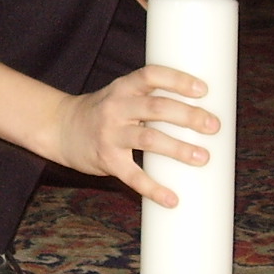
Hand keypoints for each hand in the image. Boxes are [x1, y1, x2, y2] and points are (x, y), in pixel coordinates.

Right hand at [54, 65, 218, 207]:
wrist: (60, 128)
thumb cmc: (102, 112)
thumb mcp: (120, 95)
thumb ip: (150, 97)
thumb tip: (200, 109)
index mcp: (124, 87)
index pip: (152, 75)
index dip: (178, 80)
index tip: (203, 89)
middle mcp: (116, 107)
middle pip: (156, 107)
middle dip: (188, 116)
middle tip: (213, 125)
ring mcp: (110, 134)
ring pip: (148, 139)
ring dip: (178, 148)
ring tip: (203, 157)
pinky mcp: (106, 160)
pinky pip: (133, 176)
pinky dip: (154, 188)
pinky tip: (171, 199)